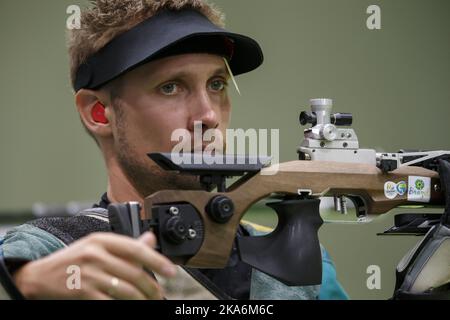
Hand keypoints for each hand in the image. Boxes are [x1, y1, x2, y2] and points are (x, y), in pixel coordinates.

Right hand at [13, 232, 176, 299]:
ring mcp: (88, 274)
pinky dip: (123, 306)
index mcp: (102, 239)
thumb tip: (151, 239)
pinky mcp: (82, 292)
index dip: (157, 260)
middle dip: (152, 287)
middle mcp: (95, 254)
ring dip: (141, 299)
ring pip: (126, 290)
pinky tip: (130, 306)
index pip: (136, 249)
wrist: (40, 275)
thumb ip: (125, 245)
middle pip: (134, 273)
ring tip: (148, 302)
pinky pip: (110, 302)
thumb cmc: (73, 260)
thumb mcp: (97, 245)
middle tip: (159, 294)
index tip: (171, 270)